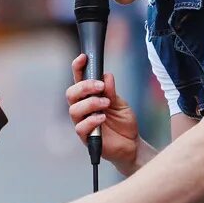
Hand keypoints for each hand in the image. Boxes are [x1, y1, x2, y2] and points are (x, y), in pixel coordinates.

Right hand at [66, 53, 139, 170]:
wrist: (132, 144)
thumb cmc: (123, 123)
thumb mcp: (120, 103)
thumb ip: (111, 91)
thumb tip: (106, 76)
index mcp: (89, 97)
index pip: (78, 80)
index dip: (78, 68)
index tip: (83, 58)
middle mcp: (82, 109)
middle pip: (71, 93)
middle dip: (84, 87)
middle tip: (100, 86)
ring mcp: (82, 122)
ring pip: (74, 109)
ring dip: (90, 103)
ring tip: (106, 103)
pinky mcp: (86, 137)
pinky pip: (80, 127)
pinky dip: (91, 120)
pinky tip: (102, 117)